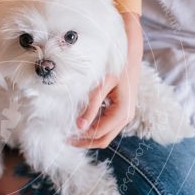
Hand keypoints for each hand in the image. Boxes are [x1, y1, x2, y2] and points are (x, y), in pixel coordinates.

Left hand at [70, 13, 142, 148]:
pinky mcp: (121, 111)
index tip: (64, 135)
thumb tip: (79, 126)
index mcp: (122, 113)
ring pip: (105, 134)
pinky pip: (107, 125)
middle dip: (84, 141)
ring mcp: (125, 116)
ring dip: (88, 135)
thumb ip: (91, 106)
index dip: (81, 137)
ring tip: (70, 131)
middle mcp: (126, 117)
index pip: (98, 133)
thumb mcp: (101, 85)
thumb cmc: (116, 65)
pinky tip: (81, 121)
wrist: (130, 53)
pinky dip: (94, 126)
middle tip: (65, 139)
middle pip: (103, 139)